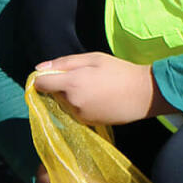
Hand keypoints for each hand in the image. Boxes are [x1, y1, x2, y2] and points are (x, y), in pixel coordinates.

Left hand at [31, 52, 175, 124]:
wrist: (143, 94)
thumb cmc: (119, 71)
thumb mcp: (93, 59)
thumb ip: (64, 63)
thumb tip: (39, 69)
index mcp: (71, 83)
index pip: (41, 84)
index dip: (42, 79)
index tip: (51, 75)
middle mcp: (72, 102)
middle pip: (54, 94)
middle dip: (61, 86)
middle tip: (84, 77)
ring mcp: (79, 115)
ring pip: (65, 104)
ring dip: (71, 96)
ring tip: (94, 88)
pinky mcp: (88, 123)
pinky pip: (76, 112)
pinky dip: (81, 106)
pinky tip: (98, 99)